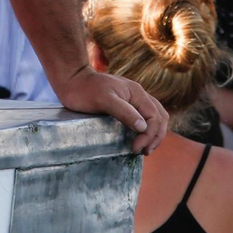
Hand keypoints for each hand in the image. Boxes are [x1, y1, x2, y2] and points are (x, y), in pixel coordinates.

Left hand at [53, 65, 168, 154]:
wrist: (72, 80)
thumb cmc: (85, 90)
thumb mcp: (104, 100)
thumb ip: (124, 112)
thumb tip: (143, 127)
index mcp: (137, 93)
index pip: (154, 117)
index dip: (149, 135)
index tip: (136, 148)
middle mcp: (138, 95)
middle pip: (159, 117)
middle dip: (155, 136)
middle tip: (144, 152)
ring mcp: (133, 99)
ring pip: (155, 116)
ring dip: (153, 133)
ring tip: (144, 148)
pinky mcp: (126, 104)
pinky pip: (144, 116)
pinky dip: (146, 128)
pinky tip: (138, 137)